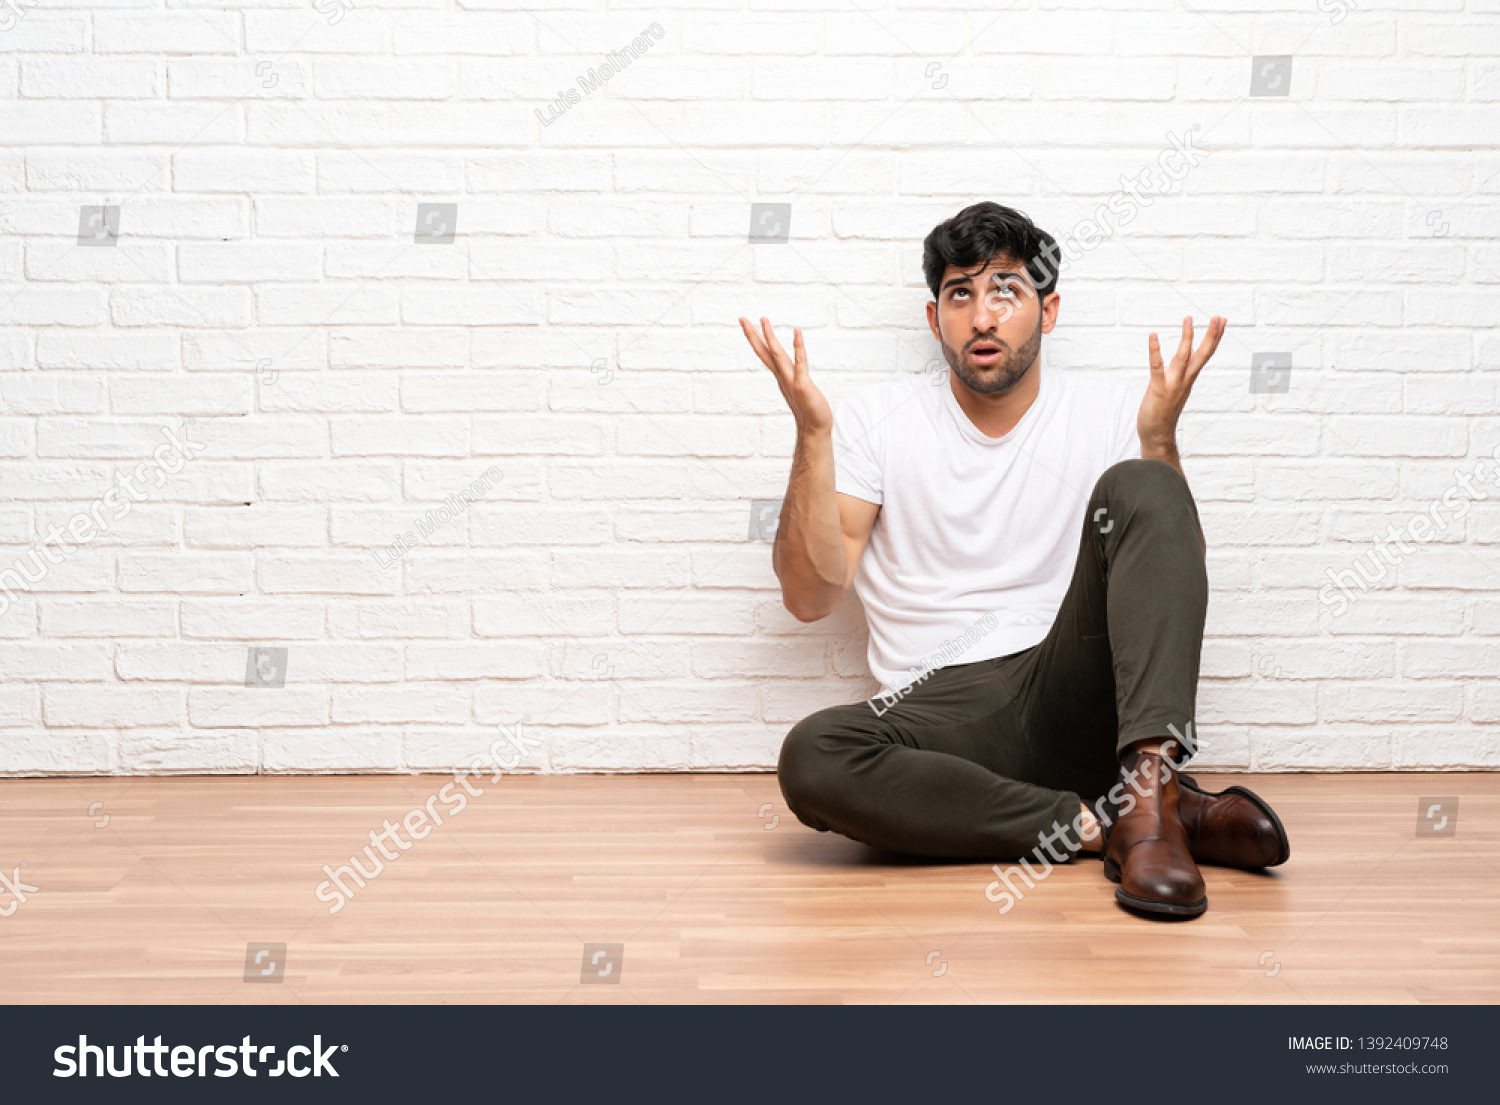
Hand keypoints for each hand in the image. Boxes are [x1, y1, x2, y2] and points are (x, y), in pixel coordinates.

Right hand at [739, 316, 831, 434]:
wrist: (815, 429)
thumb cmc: (809, 411)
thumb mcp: (798, 391)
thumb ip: (793, 381)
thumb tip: (789, 375)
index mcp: (781, 376)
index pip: (765, 354)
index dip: (755, 339)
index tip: (747, 324)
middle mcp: (782, 376)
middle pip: (764, 352)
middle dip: (753, 334)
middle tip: (741, 318)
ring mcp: (791, 380)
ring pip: (777, 355)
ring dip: (770, 336)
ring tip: (763, 319)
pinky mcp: (803, 385)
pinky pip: (800, 362)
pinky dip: (798, 347)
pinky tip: (797, 331)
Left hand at [1138, 315, 1225, 449]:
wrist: (1157, 435)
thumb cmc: (1163, 413)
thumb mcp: (1176, 388)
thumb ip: (1181, 372)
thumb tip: (1186, 355)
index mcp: (1189, 378)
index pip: (1205, 354)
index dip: (1215, 337)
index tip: (1222, 321)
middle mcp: (1185, 380)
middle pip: (1203, 354)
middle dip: (1211, 335)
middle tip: (1219, 316)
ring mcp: (1173, 385)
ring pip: (1183, 357)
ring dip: (1187, 337)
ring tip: (1189, 319)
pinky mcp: (1158, 389)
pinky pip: (1157, 367)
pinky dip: (1155, 350)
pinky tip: (1153, 336)